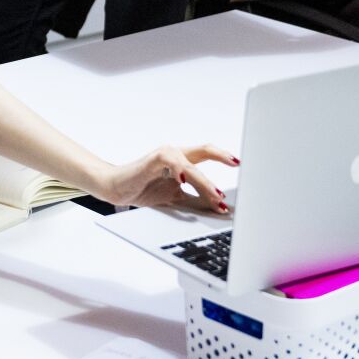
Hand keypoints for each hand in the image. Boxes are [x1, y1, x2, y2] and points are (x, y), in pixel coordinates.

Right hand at [91, 144, 235, 213]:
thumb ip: (195, 201)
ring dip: (206, 183)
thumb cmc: (143, 190)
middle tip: (238, 165)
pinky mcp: (153, 160)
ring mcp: (165, 155)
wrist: (116, 189)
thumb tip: (218, 208)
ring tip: (217, 197)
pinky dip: (181, 172)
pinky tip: (185, 181)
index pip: (207, 154)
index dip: (224, 157)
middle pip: (204, 150)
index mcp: (182, 162)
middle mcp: (176, 155)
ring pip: (191, 166)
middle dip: (223, 157)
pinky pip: (172, 163)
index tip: (241, 164)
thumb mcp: (175, 199)